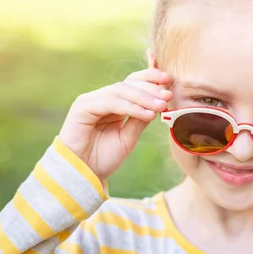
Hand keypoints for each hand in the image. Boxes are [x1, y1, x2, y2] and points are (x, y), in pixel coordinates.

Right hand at [58, 68, 172, 181]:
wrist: (82, 174)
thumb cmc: (103, 158)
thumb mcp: (129, 137)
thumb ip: (140, 119)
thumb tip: (160, 103)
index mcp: (114, 103)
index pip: (134, 83)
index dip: (151, 78)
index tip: (170, 80)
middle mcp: (102, 98)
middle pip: (128, 83)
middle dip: (151, 86)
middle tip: (168, 93)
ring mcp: (90, 100)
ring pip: (121, 90)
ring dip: (144, 97)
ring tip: (161, 105)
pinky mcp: (82, 107)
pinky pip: (110, 102)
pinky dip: (130, 107)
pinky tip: (146, 114)